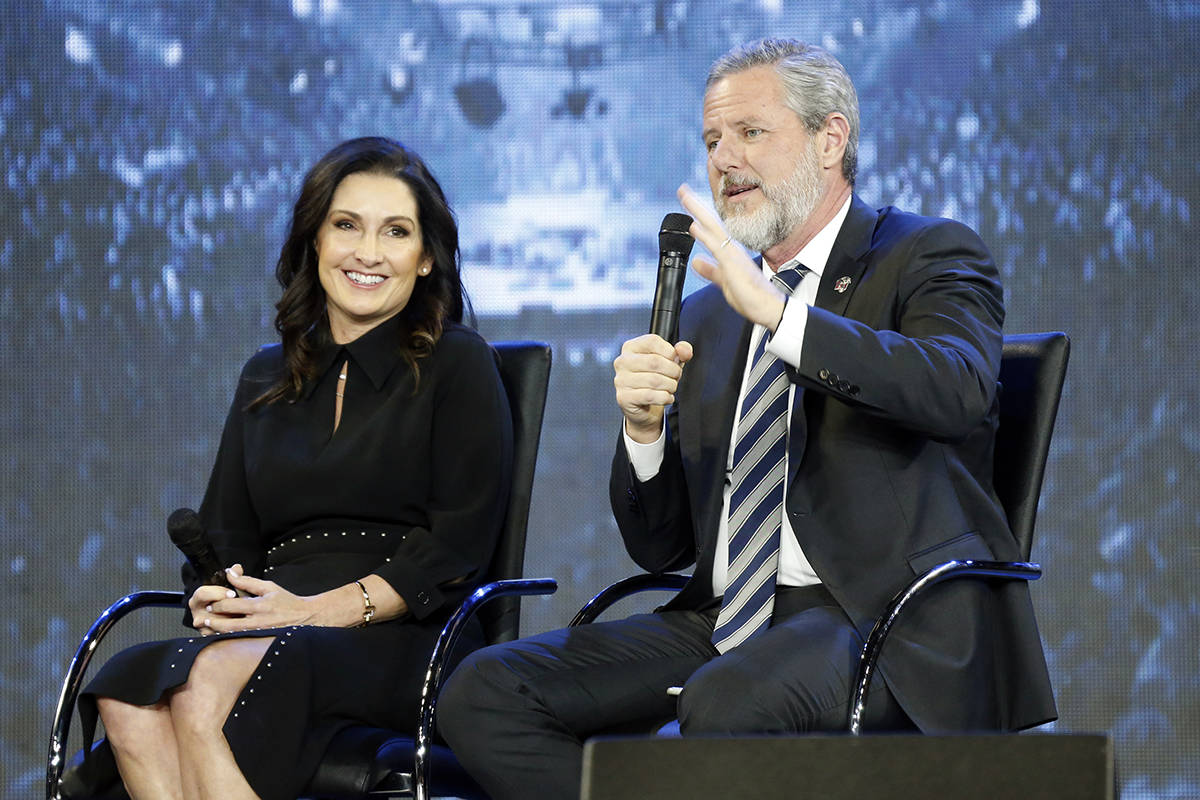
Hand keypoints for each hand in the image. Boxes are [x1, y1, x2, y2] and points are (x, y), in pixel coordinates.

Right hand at [188, 578, 239, 635]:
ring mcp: (202, 625)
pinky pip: (219, 632)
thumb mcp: (229, 585)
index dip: (217, 592)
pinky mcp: (209, 634)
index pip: (202, 593)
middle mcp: (197, 612)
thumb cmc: (224, 597)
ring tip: (240, 614)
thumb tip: (237, 569)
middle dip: (226, 607)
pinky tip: (238, 623)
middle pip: (210, 609)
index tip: (232, 593)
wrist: (222, 612)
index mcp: (198, 598)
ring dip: (230, 618)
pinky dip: (230, 628)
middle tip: (239, 605)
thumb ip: (234, 575)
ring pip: (216, 623)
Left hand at [190, 564, 322, 633]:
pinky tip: (222, 637)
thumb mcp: (268, 587)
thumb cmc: (287, 601)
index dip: (217, 604)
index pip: (230, 604)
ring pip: (231, 636)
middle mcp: (258, 621)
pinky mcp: (260, 642)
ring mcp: (258, 634)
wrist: (305, 617)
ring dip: (217, 632)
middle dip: (213, 621)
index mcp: (259, 605)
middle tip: (204, 618)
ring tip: (209, 628)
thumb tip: (231, 573)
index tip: (211, 603)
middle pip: (227, 624)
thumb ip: (247, 581)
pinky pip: (239, 643)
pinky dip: (228, 640)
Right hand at [613, 334, 693, 442]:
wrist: (643, 407)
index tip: (674, 360)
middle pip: (655, 361)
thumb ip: (680, 352)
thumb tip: (684, 350)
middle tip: (675, 377)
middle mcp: (623, 361)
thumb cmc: (654, 381)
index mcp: (631, 347)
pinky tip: (666, 397)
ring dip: (670, 386)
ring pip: (654, 380)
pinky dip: (664, 397)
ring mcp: (621, 380)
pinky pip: (650, 396)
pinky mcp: (624, 397)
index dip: (670, 352)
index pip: (652, 341)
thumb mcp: (669, 362)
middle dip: (673, 371)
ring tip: (670, 388)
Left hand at [677, 183, 785, 329]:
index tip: (688, 203)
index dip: (699, 216)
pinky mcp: (733, 264)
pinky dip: (705, 235)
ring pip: (713, 227)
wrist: (768, 308)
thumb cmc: (752, 296)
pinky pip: (717, 246)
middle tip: (682, 190)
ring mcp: (732, 254)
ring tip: (685, 197)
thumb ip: (710, 271)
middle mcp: (731, 248)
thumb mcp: (724, 281)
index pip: (711, 230)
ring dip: (698, 212)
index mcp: (729, 252)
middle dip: (696, 206)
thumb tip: (696, 261)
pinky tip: (694, 225)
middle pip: (711, 222)